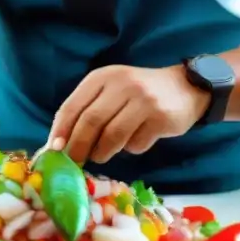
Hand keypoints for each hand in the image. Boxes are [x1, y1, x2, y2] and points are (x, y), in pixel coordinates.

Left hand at [48, 65, 207, 164]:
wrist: (186, 87)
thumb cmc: (138, 94)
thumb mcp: (110, 92)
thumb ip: (87, 111)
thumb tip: (58, 145)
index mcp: (102, 77)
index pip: (72, 106)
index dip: (60, 131)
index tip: (53, 150)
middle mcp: (122, 85)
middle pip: (90, 122)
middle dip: (78, 147)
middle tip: (74, 163)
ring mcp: (143, 101)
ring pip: (112, 137)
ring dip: (102, 153)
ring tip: (102, 155)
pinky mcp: (161, 118)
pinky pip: (136, 144)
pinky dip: (131, 149)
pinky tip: (137, 139)